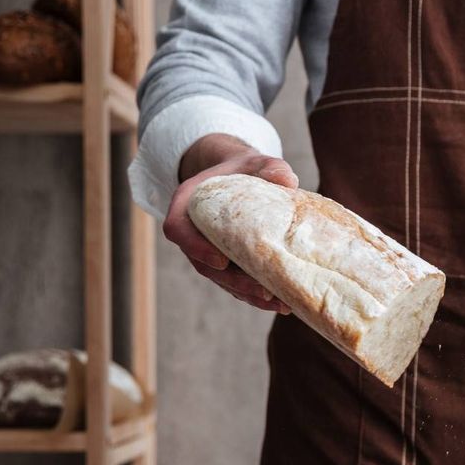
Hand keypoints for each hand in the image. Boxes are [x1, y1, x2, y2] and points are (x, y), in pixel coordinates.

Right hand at [163, 134, 295, 313]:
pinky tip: (284, 303)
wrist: (243, 179)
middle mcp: (193, 235)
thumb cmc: (244, 169)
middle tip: (262, 290)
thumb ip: (269, 167)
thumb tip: (287, 180)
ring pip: (223, 281)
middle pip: (204, 266)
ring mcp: (208, 254)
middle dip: (233, 281)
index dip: (195, 247)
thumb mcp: (255, 161)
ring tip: (279, 303)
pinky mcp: (227, 267)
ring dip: (249, 295)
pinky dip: (258, 296)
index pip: (177, 230)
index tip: (220, 260)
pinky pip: (237, 285)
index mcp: (186, 205)